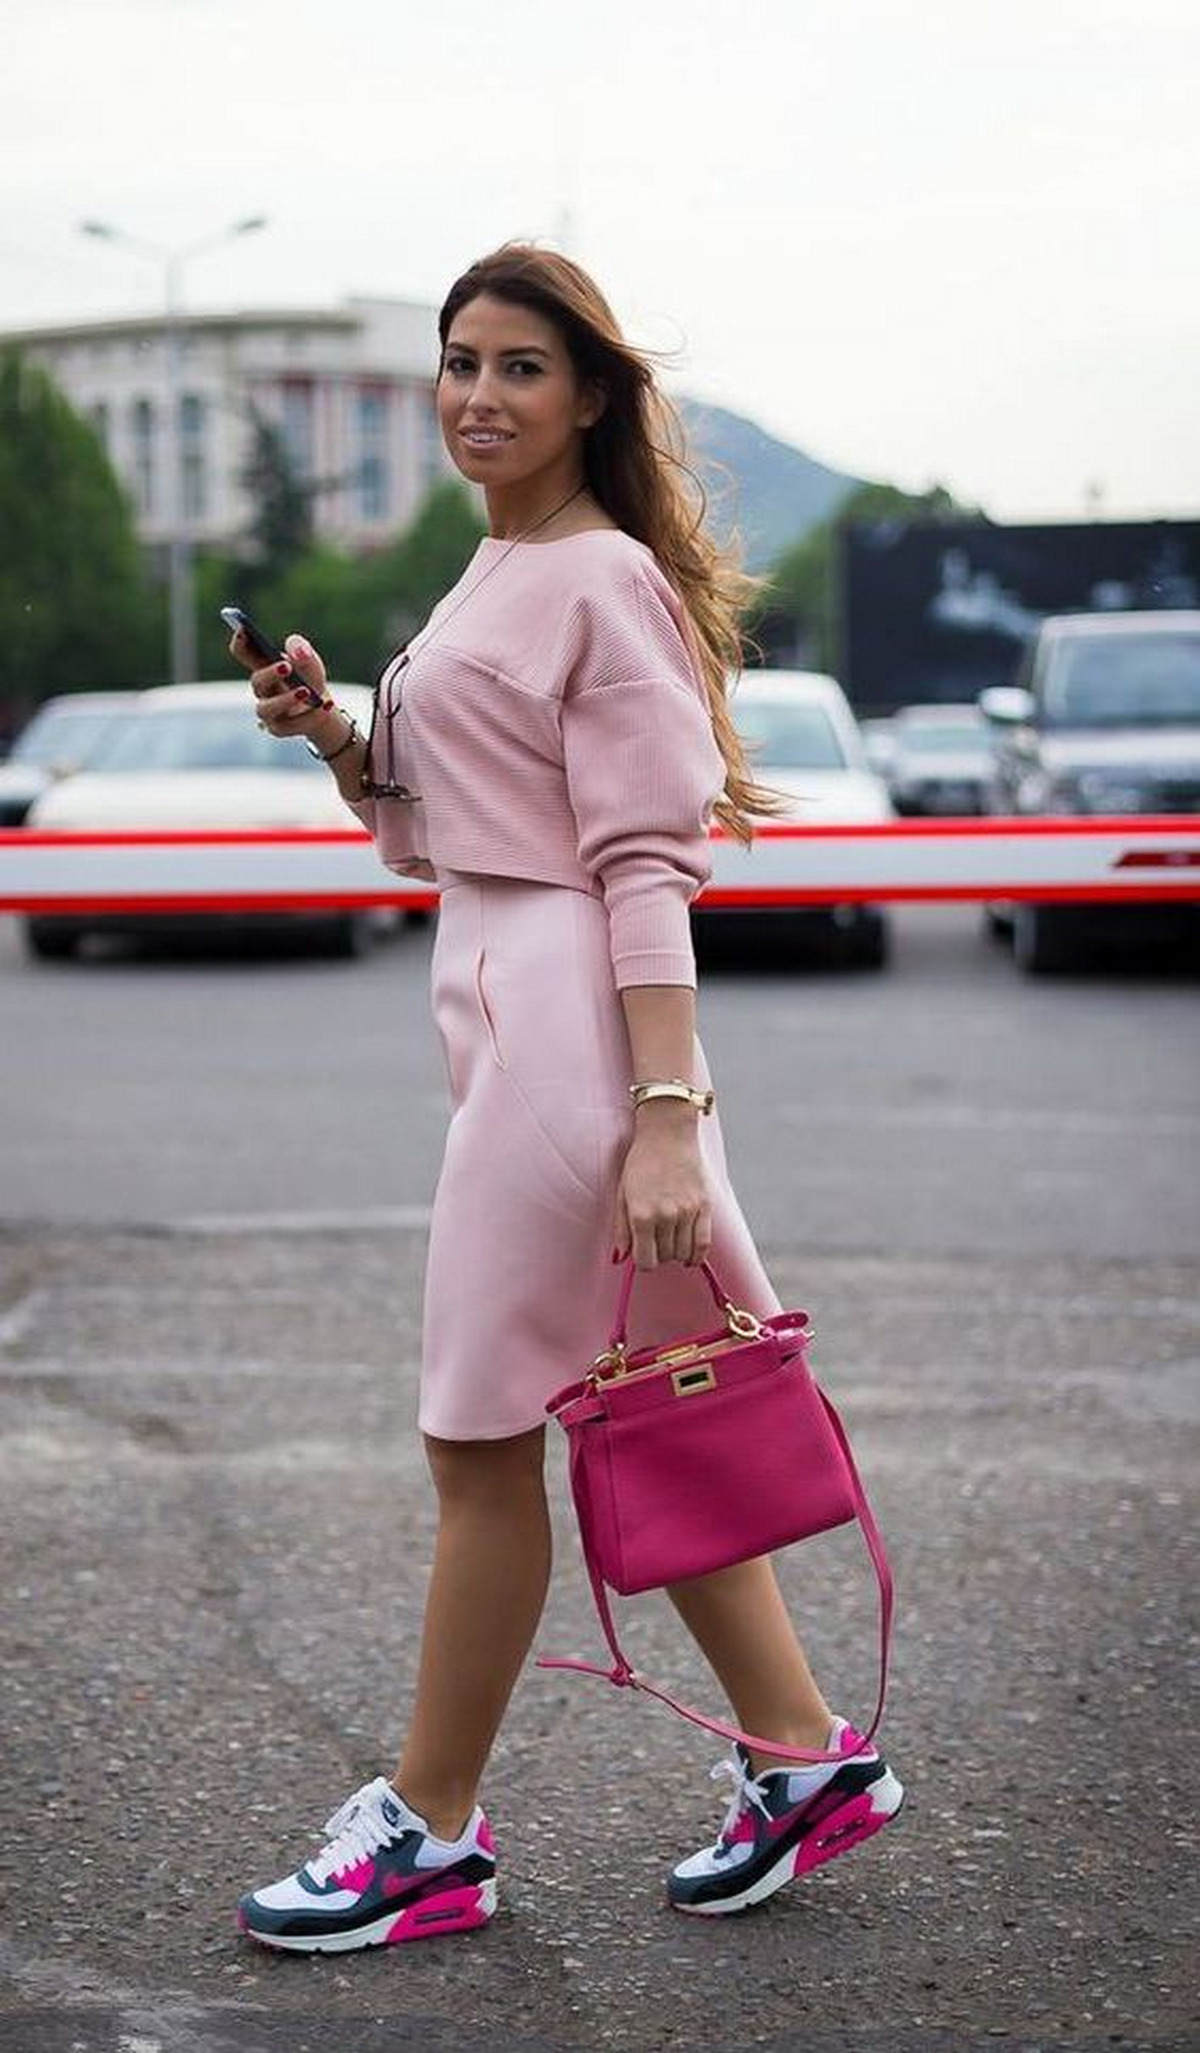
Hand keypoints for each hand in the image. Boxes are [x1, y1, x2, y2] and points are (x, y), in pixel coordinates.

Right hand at [229, 629, 334, 741]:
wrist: (321, 707)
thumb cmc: (308, 678)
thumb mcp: (309, 660)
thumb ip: (302, 650)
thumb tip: (299, 651)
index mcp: (262, 666)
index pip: (242, 652)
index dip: (240, 641)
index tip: (243, 628)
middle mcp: (261, 689)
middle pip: (256, 681)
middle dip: (270, 673)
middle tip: (286, 666)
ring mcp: (267, 711)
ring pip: (267, 708)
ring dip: (286, 699)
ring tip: (306, 691)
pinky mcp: (278, 729)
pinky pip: (290, 725)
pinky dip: (309, 716)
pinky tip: (324, 706)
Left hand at [612, 1115, 712, 1269]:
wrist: (668, 1135)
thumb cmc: (641, 1162)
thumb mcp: (622, 1194)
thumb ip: (622, 1228)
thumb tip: (623, 1257)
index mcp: (642, 1215)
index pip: (645, 1261)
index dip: (643, 1262)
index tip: (643, 1255)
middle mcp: (666, 1216)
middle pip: (665, 1258)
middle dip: (659, 1254)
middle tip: (655, 1241)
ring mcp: (688, 1212)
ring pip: (684, 1253)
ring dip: (676, 1253)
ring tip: (671, 1242)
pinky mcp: (705, 1207)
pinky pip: (704, 1243)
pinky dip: (698, 1256)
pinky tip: (691, 1257)